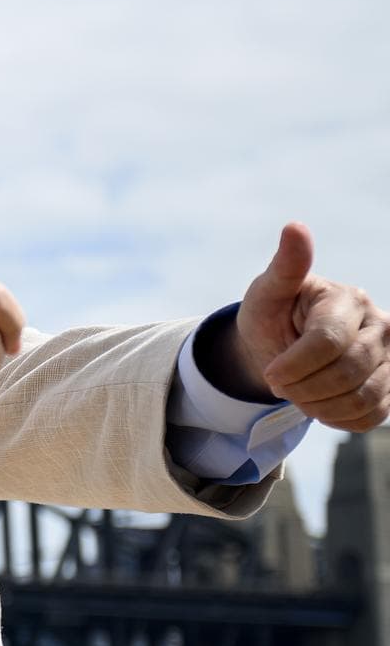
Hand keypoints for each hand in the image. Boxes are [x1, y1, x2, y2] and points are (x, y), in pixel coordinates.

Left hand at [233, 223, 389, 431]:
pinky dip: (338, 418)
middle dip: (303, 387)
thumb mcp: (267, 292)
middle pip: (347, 372)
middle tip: (279, 384)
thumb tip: (295, 227)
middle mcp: (381, 326)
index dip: (294, 365)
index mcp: (349, 300)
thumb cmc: (273, 314)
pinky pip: (372, 416)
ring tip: (297, 393)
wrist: (283, 344)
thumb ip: (285, 267)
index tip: (270, 373)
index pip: (328, 341)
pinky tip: (319, 404)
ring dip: (318, 406)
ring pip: (362, 398)